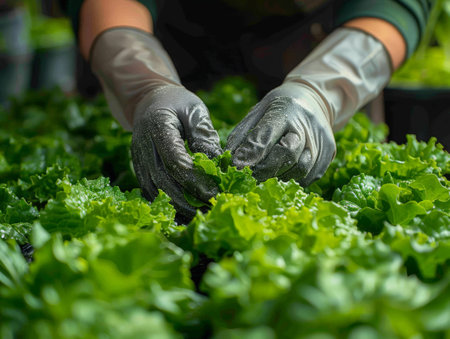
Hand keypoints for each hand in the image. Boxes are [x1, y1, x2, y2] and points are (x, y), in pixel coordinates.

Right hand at [90, 28, 222, 220]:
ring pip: (155, 190)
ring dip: (177, 207)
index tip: (214, 194)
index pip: (174, 160)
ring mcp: (138, 159)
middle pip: (164, 180)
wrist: (148, 101)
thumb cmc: (177, 103)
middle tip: (211, 211)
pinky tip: (184, 215)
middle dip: (188, 200)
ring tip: (200, 217)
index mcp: (157, 126)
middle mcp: (143, 146)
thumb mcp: (195, 109)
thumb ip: (204, 134)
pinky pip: (151, 192)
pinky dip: (166, 206)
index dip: (194, 180)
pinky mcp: (139, 169)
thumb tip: (217, 163)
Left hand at [228, 27, 392, 185]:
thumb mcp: (258, 111)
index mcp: (286, 109)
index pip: (267, 134)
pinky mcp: (329, 153)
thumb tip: (229, 160)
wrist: (315, 100)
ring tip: (268, 172)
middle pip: (287, 153)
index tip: (236, 166)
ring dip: (279, 176)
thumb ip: (243, 134)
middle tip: (252, 174)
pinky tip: (285, 171)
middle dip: (265, 168)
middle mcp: (307, 124)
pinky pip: (309, 176)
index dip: (251, 153)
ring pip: (300, 169)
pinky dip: (293, 178)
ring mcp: (321, 140)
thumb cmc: (279, 108)